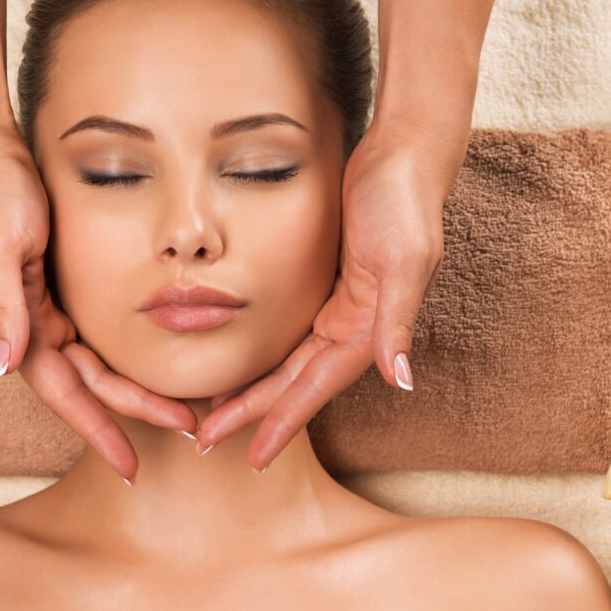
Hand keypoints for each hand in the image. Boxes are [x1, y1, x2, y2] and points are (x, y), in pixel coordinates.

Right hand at [0, 132, 198, 483]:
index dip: (97, 431)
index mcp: (21, 329)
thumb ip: (0, 304)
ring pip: (104, 369)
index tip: (129, 466)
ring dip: (142, 392)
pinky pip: (107, 340)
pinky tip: (164, 367)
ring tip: (189, 410)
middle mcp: (40, 331)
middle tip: (189, 432)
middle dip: (138, 414)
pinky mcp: (73, 297)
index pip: (65, 395)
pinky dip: (135, 360)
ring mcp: (57, 316)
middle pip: (95, 387)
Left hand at [196, 113, 470, 470]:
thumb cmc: (403, 203)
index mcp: (367, 329)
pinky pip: (291, 333)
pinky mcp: (327, 285)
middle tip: (206, 441)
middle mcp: (353, 326)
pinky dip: (266, 354)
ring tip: (215, 414)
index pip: (317, 388)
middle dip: (255, 414)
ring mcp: (340, 308)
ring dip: (257, 390)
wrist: (403, 154)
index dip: (285, 423)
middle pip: (295, 383)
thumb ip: (397, 322)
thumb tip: (400, 380)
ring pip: (290, 363)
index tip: (253, 456)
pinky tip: (242, 362)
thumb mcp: (403, 261)